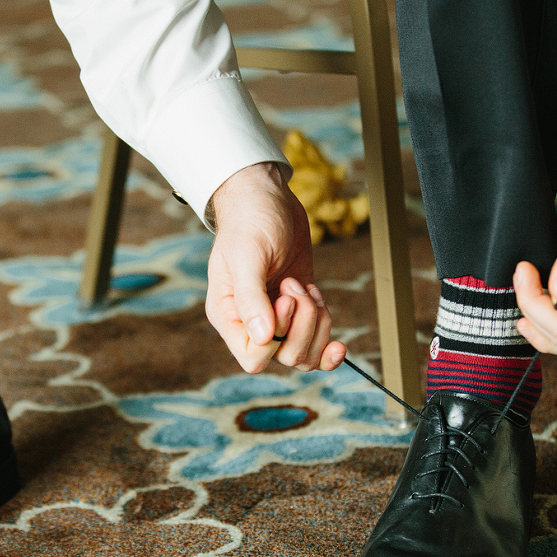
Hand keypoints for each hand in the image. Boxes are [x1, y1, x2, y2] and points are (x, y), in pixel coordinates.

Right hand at [204, 162, 346, 373]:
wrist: (266, 198)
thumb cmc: (249, 221)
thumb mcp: (246, 256)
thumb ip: (251, 298)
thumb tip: (263, 337)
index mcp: (229, 316)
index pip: (253, 358)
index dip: (277, 338)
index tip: (283, 299)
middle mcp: (251, 323)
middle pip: (285, 356)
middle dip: (302, 323)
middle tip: (295, 284)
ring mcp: (277, 318)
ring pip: (304, 352)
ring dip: (316, 322)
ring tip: (307, 286)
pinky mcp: (299, 309)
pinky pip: (317, 341)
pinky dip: (327, 330)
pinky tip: (325, 309)